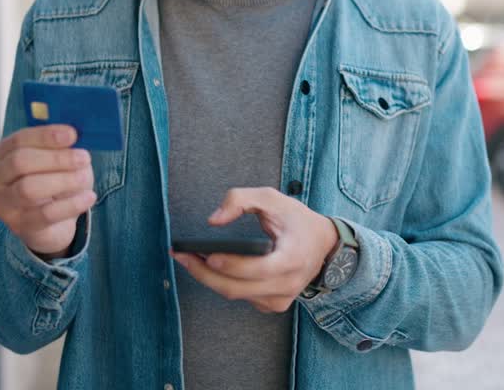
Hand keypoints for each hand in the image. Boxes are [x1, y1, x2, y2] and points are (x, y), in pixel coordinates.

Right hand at [0, 125, 96, 257]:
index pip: (19, 140)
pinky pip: (45, 214)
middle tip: (83, 157)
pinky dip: (70, 204)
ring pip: (28, 189)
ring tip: (85, 178)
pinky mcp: (20, 226)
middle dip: (56, 158)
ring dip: (63, 180)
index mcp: (1, 155)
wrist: (53, 222)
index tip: (72, 134)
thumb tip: (73, 134)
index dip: (46, 136)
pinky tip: (88, 197)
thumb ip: (60, 146)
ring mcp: (3, 205)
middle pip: (20, 162)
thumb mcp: (57, 159)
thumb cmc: (54, 182)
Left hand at [170, 187, 339, 313]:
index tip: (206, 254)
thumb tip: (213, 221)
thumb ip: (240, 200)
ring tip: (189, 258)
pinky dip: (224, 283)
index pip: (257, 269)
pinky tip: (211, 268)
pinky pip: (242, 297)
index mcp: (292, 258)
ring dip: (209, 278)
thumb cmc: (296, 219)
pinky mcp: (274, 305)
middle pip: (237, 288)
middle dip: (204, 273)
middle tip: (180, 256)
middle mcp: (288, 284)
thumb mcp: (272, 198)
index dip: (230, 265)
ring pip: (235, 295)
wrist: (323, 243)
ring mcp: (281, 298)